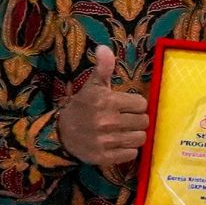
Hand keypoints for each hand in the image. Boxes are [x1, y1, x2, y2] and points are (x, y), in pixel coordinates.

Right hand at [59, 45, 149, 168]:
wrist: (61, 134)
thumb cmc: (83, 107)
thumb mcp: (92, 86)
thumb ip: (103, 68)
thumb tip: (104, 47)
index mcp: (105, 101)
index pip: (142, 103)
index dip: (136, 104)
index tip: (127, 105)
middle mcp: (106, 121)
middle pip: (144, 121)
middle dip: (138, 119)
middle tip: (126, 119)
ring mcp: (105, 141)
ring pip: (140, 138)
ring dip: (135, 135)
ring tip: (123, 131)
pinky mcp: (104, 157)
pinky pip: (132, 154)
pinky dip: (128, 150)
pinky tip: (118, 143)